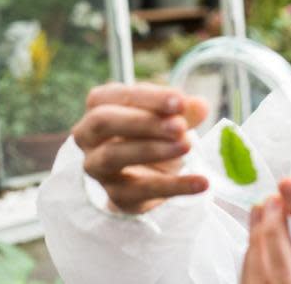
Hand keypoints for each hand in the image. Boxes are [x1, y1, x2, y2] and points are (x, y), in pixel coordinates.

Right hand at [71, 82, 208, 213]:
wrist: (148, 175)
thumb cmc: (154, 132)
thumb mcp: (170, 116)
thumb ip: (184, 110)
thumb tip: (200, 106)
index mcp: (100, 105)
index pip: (117, 95)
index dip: (149, 98)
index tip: (180, 101)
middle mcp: (89, 135)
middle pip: (104, 122)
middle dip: (143, 122)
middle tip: (179, 126)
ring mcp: (97, 167)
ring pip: (114, 156)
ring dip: (153, 150)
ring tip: (187, 146)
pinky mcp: (116, 194)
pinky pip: (143, 191)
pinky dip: (175, 186)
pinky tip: (202, 182)